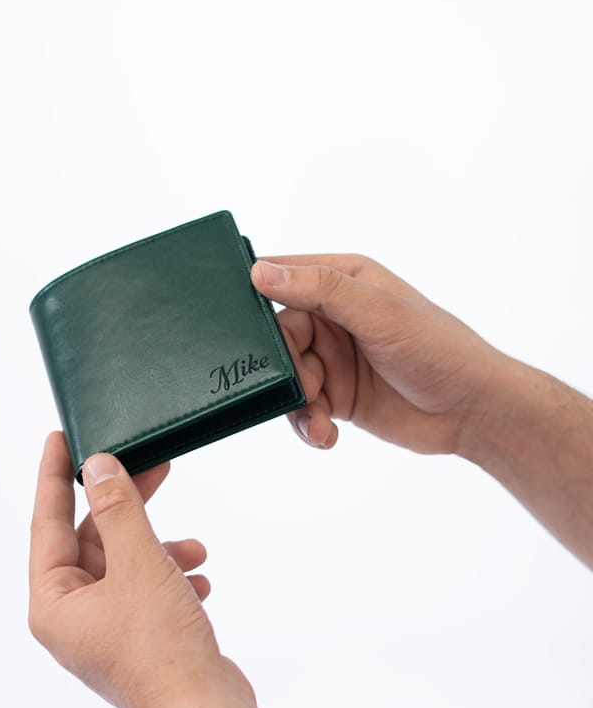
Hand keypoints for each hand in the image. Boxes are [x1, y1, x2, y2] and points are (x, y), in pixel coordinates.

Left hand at [28, 431, 298, 707]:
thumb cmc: (163, 651)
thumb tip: (99, 466)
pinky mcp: (138, 633)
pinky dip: (172, 573)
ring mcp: (106, 626)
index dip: (55, 476)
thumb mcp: (139, 563)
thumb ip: (118, 509)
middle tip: (150, 464)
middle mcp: (74, 615)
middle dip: (128, 505)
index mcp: (54, 603)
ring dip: (160, 546)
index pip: (47, 523)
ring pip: (127, 561)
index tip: (61, 438)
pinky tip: (199, 578)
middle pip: (93, 538)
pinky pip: (148, 585)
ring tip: (192, 548)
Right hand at [251, 255, 506, 455]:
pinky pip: (302, 406)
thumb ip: (320, 289)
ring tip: (321, 421)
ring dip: (297, 402)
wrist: (472, 412)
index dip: (256, 296)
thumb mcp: (378, 312)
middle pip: (278, 336)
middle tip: (307, 386)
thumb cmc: (436, 349)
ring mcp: (332, 357)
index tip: (234, 322)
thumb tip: (260, 272)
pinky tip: (326, 435)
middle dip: (284, 365)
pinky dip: (308, 422)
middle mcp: (332, 316)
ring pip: (287, 375)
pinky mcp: (335, 394)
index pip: (282, 277)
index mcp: (343, 280)